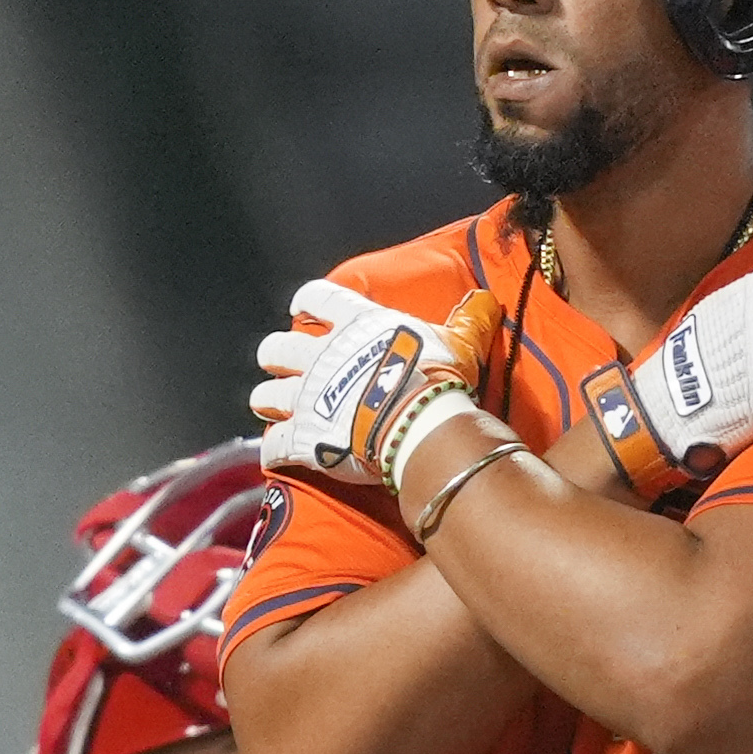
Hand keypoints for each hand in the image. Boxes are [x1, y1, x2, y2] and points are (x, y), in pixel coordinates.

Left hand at [254, 279, 497, 485]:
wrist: (417, 421)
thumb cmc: (436, 376)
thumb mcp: (459, 340)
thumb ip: (467, 321)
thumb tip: (486, 301)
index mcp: (355, 326)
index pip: (319, 299)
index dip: (307, 301)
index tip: (302, 307)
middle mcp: (322, 356)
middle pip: (278, 347)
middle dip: (275, 355)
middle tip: (280, 362)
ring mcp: (307, 397)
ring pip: (267, 394)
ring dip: (267, 399)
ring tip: (270, 405)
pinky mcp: (303, 436)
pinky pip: (275, 445)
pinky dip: (273, 450)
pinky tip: (276, 454)